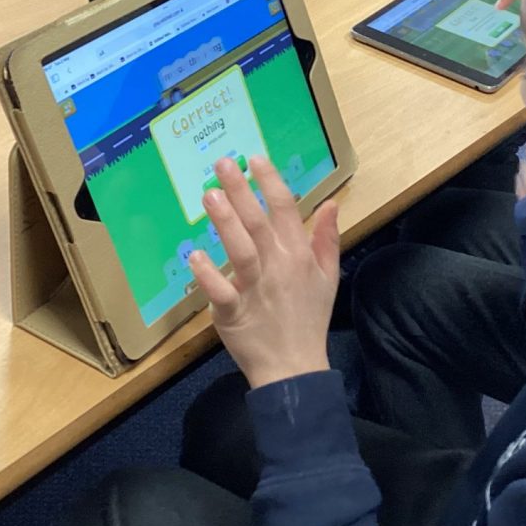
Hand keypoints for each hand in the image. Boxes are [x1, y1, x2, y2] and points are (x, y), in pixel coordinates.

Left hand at [189, 155, 340, 388]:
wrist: (295, 367)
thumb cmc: (309, 319)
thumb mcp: (328, 277)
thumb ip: (327, 238)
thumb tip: (331, 203)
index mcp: (299, 255)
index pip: (286, 210)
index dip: (270, 182)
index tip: (254, 158)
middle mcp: (278, 267)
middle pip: (258, 223)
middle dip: (241, 191)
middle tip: (222, 164)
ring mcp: (256, 290)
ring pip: (241, 250)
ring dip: (225, 223)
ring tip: (209, 196)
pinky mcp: (234, 313)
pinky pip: (222, 291)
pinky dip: (208, 275)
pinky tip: (194, 255)